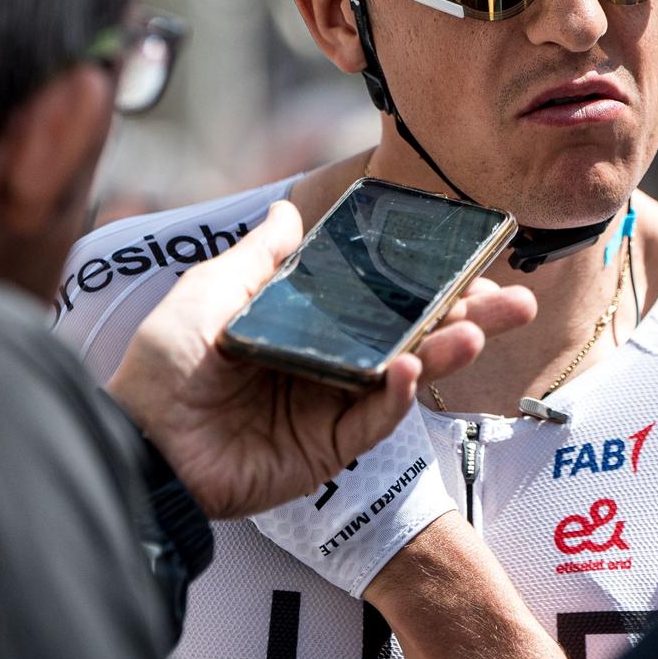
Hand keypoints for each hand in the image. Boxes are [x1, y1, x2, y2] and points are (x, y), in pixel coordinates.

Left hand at [106, 200, 534, 519]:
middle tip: (516, 302)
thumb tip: (288, 209)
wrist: (141, 445)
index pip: (383, 294)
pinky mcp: (329, 449)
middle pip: (412, 333)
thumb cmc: (164, 366)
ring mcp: (333, 406)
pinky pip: (374, 420)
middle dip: (467, 317)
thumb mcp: (209, 294)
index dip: (428, 278)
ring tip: (475, 333)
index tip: (471, 256)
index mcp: (307, 321)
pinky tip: (409, 369)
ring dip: (444, 352)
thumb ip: (259, 258)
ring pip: (407, 374)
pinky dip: (397, 397)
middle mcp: (330, 360)